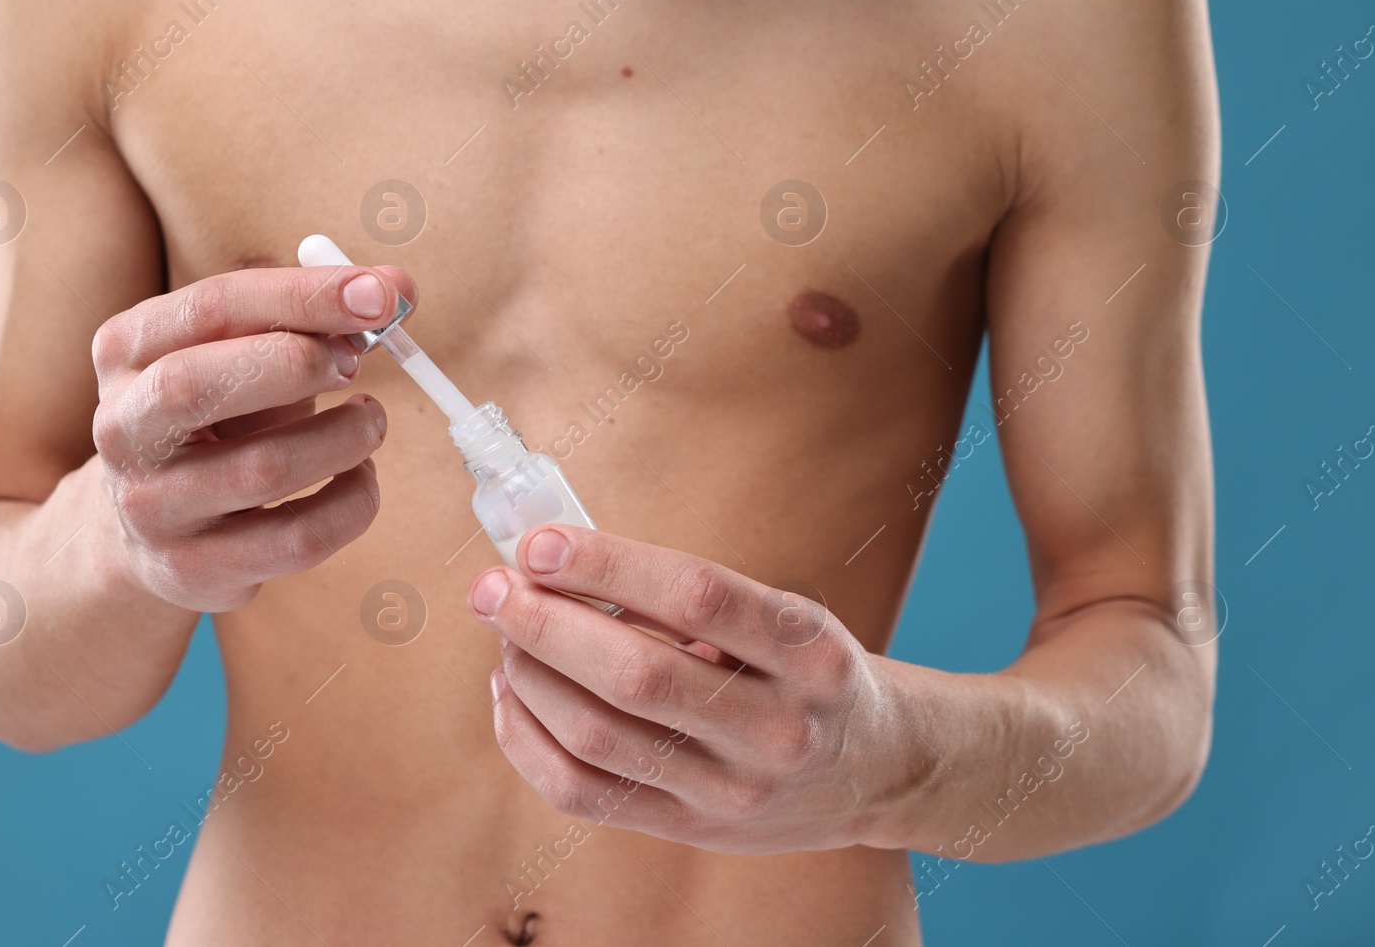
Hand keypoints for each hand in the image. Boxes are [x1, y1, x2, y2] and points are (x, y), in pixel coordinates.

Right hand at [91, 262, 414, 611]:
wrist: (149, 528)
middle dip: (298, 363)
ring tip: (368, 423)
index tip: (378, 296)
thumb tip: (397, 289)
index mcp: (128, 350)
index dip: (302, 297)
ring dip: (345, 438)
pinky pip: (298, 539)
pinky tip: (360, 478)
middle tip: (356, 365)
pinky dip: (353, 502)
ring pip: (263, 469)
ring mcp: (153, 506)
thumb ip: (319, 315)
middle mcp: (123, 426)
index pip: (211, 307)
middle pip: (196, 385)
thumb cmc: (219, 417)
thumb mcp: (248, 353)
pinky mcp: (195, 567)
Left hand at [466, 525, 915, 853]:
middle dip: (544, 624)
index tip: (540, 544)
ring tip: (506, 634)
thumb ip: (689, 596)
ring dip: (528, 675)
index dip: (607, 564)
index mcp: (808, 651)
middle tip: (493, 588)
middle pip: (634, 676)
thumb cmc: (811, 672)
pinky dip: (527, 738)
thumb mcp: (787, 616)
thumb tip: (559, 560)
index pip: (696, 597)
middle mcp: (777, 727)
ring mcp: (733, 791)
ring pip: (596, 736)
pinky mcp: (692, 830)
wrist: (881, 767)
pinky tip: (512, 694)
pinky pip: (583, 792)